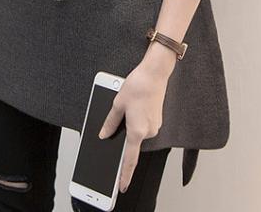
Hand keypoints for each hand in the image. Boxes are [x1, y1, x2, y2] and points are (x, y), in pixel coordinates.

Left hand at [97, 51, 173, 192]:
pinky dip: (137, 118)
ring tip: (129, 104)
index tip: (121, 186)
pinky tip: (135, 104)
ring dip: (131, 123)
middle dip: (124, 134)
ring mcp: (154, 125)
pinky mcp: (157, 118)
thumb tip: (104, 134)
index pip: (130, 160)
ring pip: (138, 132)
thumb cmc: (138, 86)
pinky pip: (144, 124)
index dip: (125, 175)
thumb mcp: (117, 104)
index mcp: (137, 131)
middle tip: (121, 116)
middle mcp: (148, 131)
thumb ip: (110, 123)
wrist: (155, 73)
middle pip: (132, 142)